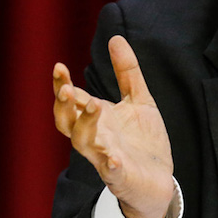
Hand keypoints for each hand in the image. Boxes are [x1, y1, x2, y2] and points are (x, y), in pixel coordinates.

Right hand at [52, 35, 175, 217]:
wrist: (158, 180)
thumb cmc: (143, 140)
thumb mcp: (139, 100)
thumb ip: (127, 72)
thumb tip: (115, 38)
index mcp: (97, 118)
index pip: (72, 100)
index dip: (63, 84)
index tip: (59, 66)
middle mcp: (96, 136)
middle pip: (67, 122)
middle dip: (63, 105)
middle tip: (66, 88)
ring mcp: (106, 157)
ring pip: (83, 143)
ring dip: (85, 124)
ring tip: (94, 104)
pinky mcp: (121, 177)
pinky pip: (111, 172)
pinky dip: (110, 165)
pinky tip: (113, 158)